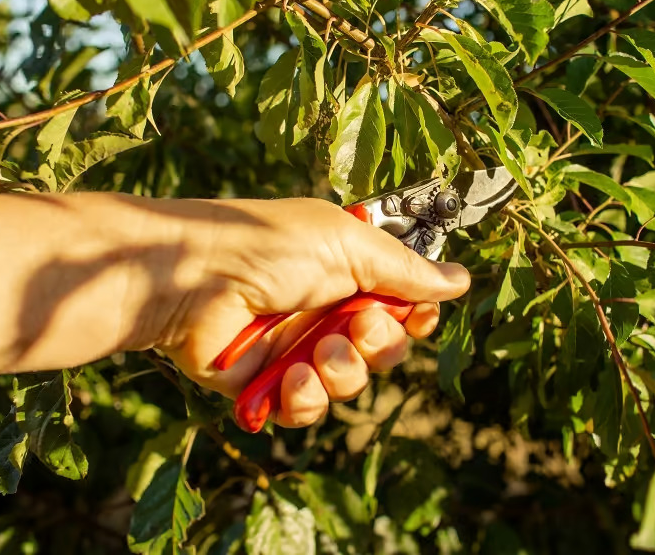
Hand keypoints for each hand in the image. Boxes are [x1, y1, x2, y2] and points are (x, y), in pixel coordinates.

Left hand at [133, 197, 470, 427]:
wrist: (192, 278)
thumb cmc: (268, 245)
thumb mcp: (347, 244)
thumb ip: (405, 270)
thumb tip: (461, 279)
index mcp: (350, 272)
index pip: (404, 305)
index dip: (416, 317)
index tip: (417, 315)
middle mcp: (328, 310)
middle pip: (387, 350)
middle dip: (380, 345)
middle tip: (355, 327)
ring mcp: (299, 348)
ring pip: (353, 384)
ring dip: (344, 371)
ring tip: (318, 353)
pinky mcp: (269, 384)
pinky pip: (310, 410)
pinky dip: (307, 399)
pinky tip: (292, 379)